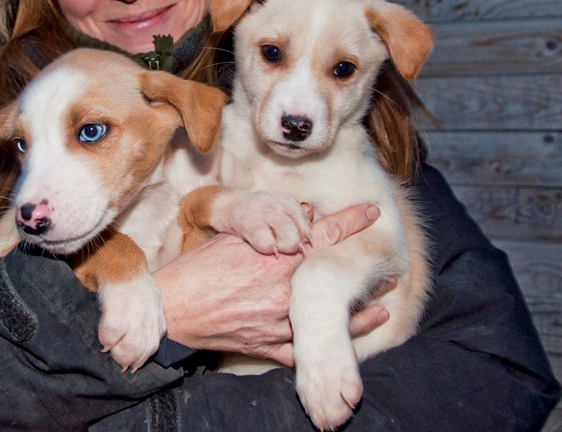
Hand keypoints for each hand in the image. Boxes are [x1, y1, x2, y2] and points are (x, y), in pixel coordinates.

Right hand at [155, 204, 386, 364]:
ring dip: (358, 314)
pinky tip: (345, 340)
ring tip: (382, 306)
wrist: (174, 310)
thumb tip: (300, 213)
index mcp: (273, 259)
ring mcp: (277, 323)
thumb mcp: (232, 239)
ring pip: (328, 320)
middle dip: (362, 272)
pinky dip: (326, 345)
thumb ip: (268, 228)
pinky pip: (304, 350)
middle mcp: (281, 291)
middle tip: (388, 269)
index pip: (322, 236)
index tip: (371, 212)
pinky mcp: (269, 346)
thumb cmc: (198, 271)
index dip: (351, 221)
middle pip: (332, 279)